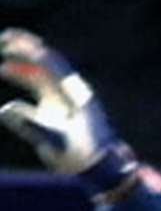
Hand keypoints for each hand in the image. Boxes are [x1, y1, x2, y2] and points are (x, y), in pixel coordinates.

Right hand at [0, 28, 135, 193]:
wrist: (101, 171)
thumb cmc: (82, 157)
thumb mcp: (57, 143)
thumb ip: (32, 125)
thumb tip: (5, 109)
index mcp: (75, 95)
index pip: (51, 63)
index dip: (30, 49)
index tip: (9, 41)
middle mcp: (71, 93)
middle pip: (47, 63)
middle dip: (27, 49)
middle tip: (4, 39)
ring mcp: (65, 101)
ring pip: (42, 76)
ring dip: (23, 67)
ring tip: (2, 62)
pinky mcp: (59, 111)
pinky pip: (40, 88)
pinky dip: (24, 80)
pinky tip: (6, 77)